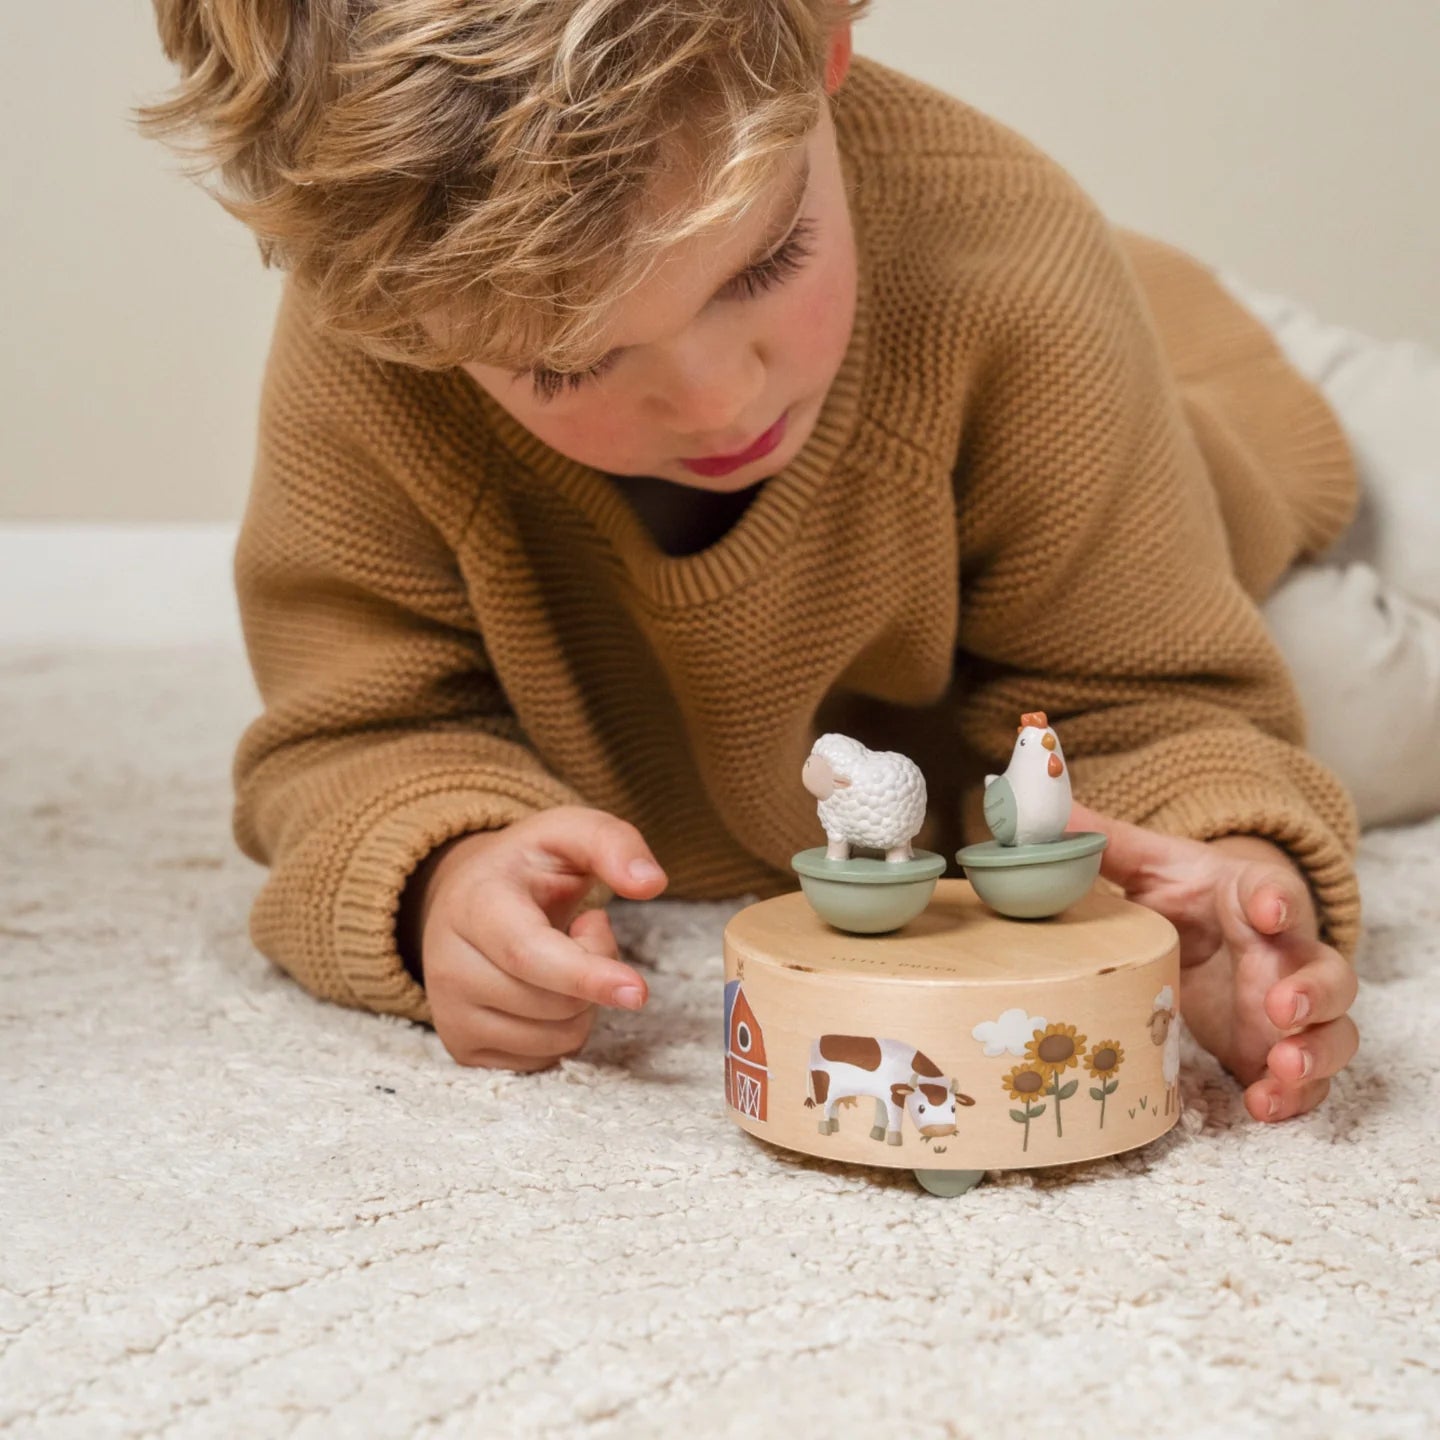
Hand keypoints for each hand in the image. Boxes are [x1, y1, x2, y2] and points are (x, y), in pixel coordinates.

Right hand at [402, 806, 667, 1070]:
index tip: (638, 991)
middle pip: (556, 1003)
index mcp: (475, 905)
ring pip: (555, 1038)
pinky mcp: (462, 1049)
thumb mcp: (569, 833)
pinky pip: (544, 1060)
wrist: (469, 898)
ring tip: (558, 956)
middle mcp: (449, 965)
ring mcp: (450, 1013)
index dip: (586, 975)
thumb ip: (614, 844)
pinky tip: (541, 989)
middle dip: (596, 972)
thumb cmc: (527, 867)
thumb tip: (651, 882)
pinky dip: (561, 1029)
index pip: (530, 954)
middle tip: (581, 929)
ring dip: (582, 1003)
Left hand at [1070, 802, 1358, 1122]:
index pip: (1278, 893)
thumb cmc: (1189, 896)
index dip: (1276, 900)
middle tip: (1281, 1006)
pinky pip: (1309, 1083)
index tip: (1265, 909)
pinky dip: (1293, 1098)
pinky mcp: (1281, 1052)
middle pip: (1329, 974)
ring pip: (1334, 1033)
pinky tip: (1264, 1106)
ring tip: (1283, 1066)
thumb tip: (1050, 814)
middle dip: (1313, 992)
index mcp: (1257, 901)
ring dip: (1315, 1052)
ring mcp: (1293, 1012)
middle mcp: (1289, 957)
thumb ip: (1108, 844)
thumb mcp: (1153, 867)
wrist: (1216, 934)